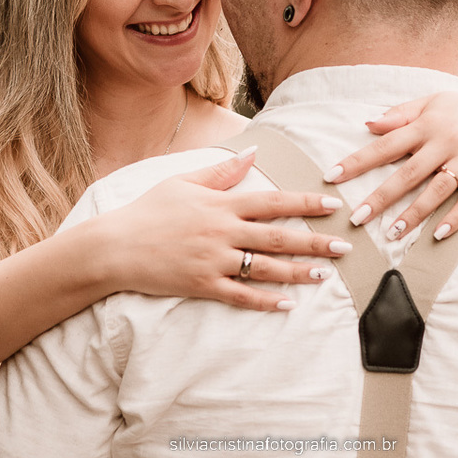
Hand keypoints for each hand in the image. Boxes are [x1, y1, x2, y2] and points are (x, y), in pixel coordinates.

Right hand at [104, 148, 350, 311]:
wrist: (114, 247)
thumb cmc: (148, 211)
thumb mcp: (183, 182)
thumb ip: (221, 172)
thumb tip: (252, 154)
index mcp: (221, 204)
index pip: (273, 201)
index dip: (306, 203)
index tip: (332, 205)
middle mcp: (222, 232)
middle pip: (278, 237)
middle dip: (315, 241)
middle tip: (344, 247)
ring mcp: (214, 261)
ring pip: (266, 268)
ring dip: (299, 272)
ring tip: (325, 275)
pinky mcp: (202, 286)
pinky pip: (241, 296)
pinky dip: (266, 301)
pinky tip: (288, 304)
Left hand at [326, 88, 457, 239]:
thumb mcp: (436, 102)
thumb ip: (401, 113)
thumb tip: (367, 124)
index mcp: (428, 124)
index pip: (385, 144)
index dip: (357, 161)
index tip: (331, 176)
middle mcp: (445, 142)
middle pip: (406, 173)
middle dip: (379, 197)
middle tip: (356, 218)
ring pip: (435, 191)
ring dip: (413, 214)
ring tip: (391, 234)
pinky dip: (454, 219)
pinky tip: (437, 236)